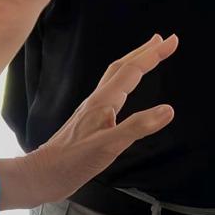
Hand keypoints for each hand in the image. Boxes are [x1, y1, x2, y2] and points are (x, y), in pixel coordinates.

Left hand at [0, 34, 178, 209]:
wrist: (42, 174)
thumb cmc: (72, 161)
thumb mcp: (109, 146)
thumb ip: (138, 127)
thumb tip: (168, 109)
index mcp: (103, 102)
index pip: (132, 71)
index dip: (153, 55)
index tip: (172, 41)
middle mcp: (97, 100)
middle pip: (122, 67)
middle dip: (144, 52)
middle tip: (163, 40)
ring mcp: (92, 110)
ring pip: (115, 78)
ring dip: (133, 63)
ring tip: (147, 56)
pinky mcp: (90, 121)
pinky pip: (112, 92)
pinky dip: (125, 83)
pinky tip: (126, 91)